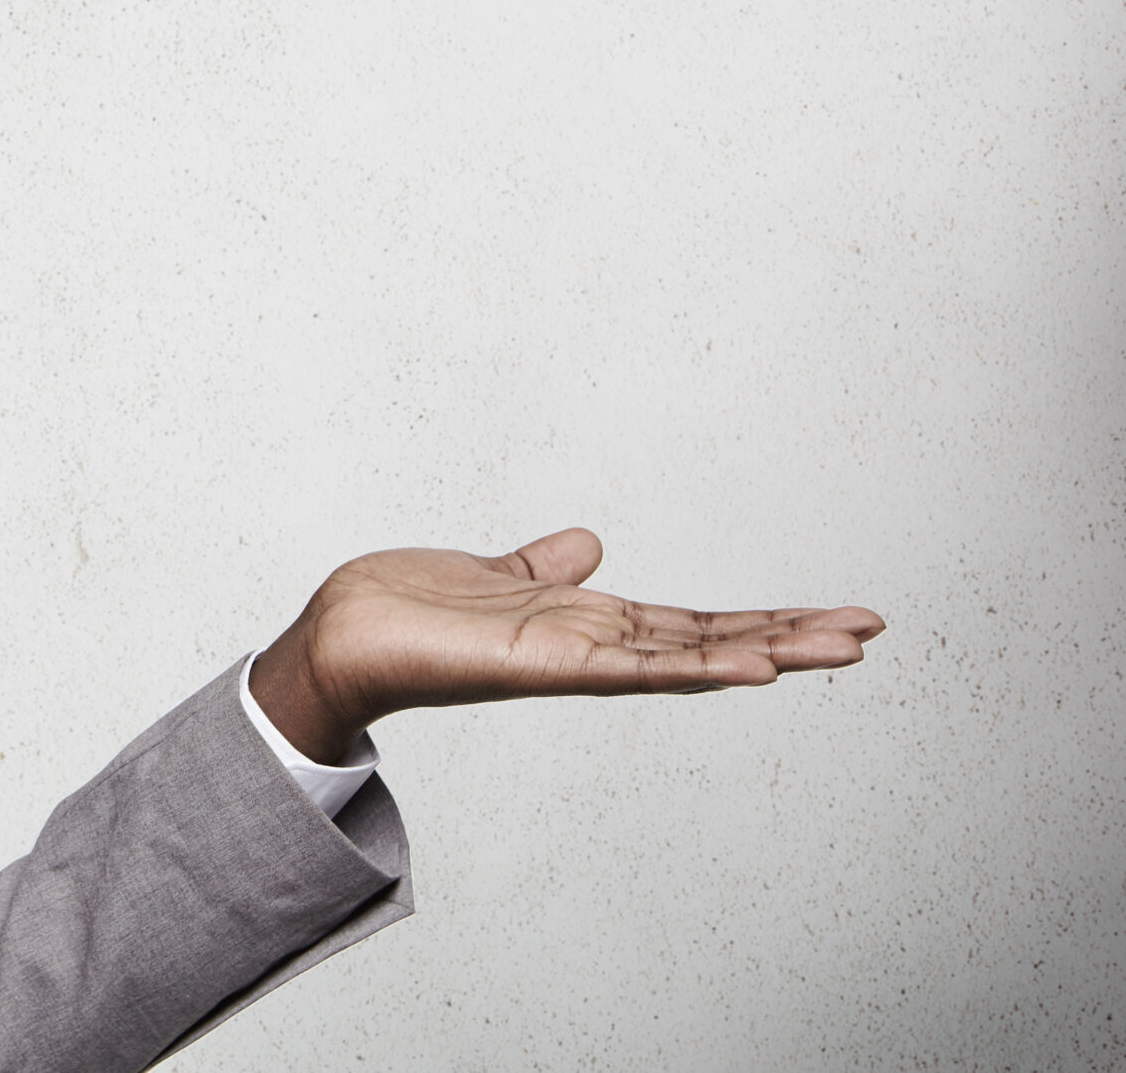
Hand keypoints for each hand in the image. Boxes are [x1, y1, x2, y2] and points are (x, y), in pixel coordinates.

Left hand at [246, 528, 885, 764]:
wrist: (342, 635)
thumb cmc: (410, 612)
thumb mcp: (497, 577)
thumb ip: (544, 567)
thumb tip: (586, 543)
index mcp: (586, 625)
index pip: (693, 623)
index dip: (761, 620)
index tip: (832, 615)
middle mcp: (590, 647)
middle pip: (709, 641)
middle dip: (790, 637)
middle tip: (871, 631)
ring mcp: (571, 661)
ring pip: (687, 657)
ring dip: (764, 652)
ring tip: (838, 649)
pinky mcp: (540, 665)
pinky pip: (629, 668)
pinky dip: (691, 667)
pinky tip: (747, 668)